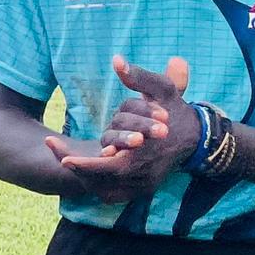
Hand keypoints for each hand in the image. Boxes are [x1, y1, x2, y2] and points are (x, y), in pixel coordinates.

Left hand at [44, 56, 195, 197]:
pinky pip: (113, 194)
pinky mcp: (142, 190)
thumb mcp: (162, 89)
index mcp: (146, 156)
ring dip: (84, 179)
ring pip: (105, 191)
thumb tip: (117, 60)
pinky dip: (97, 185)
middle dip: (77, 169)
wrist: (198, 137)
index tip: (63, 157)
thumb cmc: (175, 110)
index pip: (110, 168)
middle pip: (102, 183)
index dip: (85, 165)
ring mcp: (144, 186)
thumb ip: (138, 77)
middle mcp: (144, 176)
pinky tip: (83, 169)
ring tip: (65, 158)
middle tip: (57, 152)